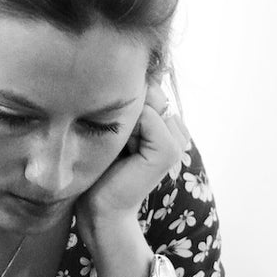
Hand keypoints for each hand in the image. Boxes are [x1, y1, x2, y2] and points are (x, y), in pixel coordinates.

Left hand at [79, 85, 189, 226]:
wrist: (98, 204)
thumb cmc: (101, 166)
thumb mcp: (117, 127)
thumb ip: (134, 102)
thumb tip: (142, 72)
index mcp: (167, 123)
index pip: (151, 87)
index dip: (127, 103)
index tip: (116, 131)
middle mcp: (177, 130)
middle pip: (152, 92)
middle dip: (128, 110)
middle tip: (118, 142)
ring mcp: (177, 140)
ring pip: (150, 103)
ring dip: (128, 120)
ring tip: (121, 147)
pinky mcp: (169, 151)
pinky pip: (150, 117)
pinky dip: (131, 129)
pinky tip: (126, 151)